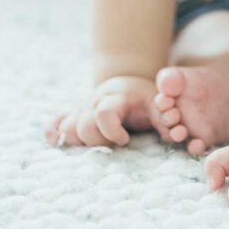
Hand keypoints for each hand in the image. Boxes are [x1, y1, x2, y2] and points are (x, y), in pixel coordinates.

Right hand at [44, 74, 161, 146]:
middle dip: (99, 140)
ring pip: (68, 127)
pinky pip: (55, 121)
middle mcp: (94, 102)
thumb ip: (165, 116)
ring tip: (99, 142)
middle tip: (115, 143)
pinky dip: (53, 130)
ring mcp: (82, 109)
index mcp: (115, 96)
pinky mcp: (74, 115)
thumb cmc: (146, 98)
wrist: (128, 85)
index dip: (112, 131)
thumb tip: (176, 134)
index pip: (104, 113)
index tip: (124, 140)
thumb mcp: (158, 101)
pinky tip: (54, 140)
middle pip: (84, 125)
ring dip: (80, 140)